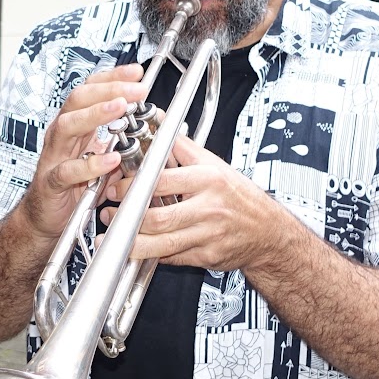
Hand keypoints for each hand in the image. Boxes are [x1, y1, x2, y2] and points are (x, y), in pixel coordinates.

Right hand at [15, 64, 147, 238]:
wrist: (44, 217)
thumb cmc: (71, 186)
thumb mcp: (100, 157)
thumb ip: (119, 143)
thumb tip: (148, 130)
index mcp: (74, 125)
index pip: (90, 91)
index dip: (113, 78)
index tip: (137, 73)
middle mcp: (61, 135)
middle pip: (79, 100)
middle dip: (109, 89)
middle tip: (136, 89)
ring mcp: (54, 156)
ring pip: (68, 126)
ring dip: (96, 114)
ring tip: (121, 107)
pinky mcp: (51, 182)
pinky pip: (68, 170)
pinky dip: (90, 165)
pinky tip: (110, 160)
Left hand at [100, 137, 290, 271]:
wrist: (268, 231)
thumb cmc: (240, 196)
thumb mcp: (215, 165)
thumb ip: (182, 147)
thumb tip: (158, 122)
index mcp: (209, 179)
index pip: (163, 181)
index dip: (133, 185)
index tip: (117, 185)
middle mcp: (209, 207)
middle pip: (159, 217)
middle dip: (127, 217)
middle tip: (110, 211)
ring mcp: (208, 235)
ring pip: (162, 243)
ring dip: (132, 242)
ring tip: (114, 236)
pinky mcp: (206, 256)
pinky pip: (172, 257)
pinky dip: (152, 254)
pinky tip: (137, 248)